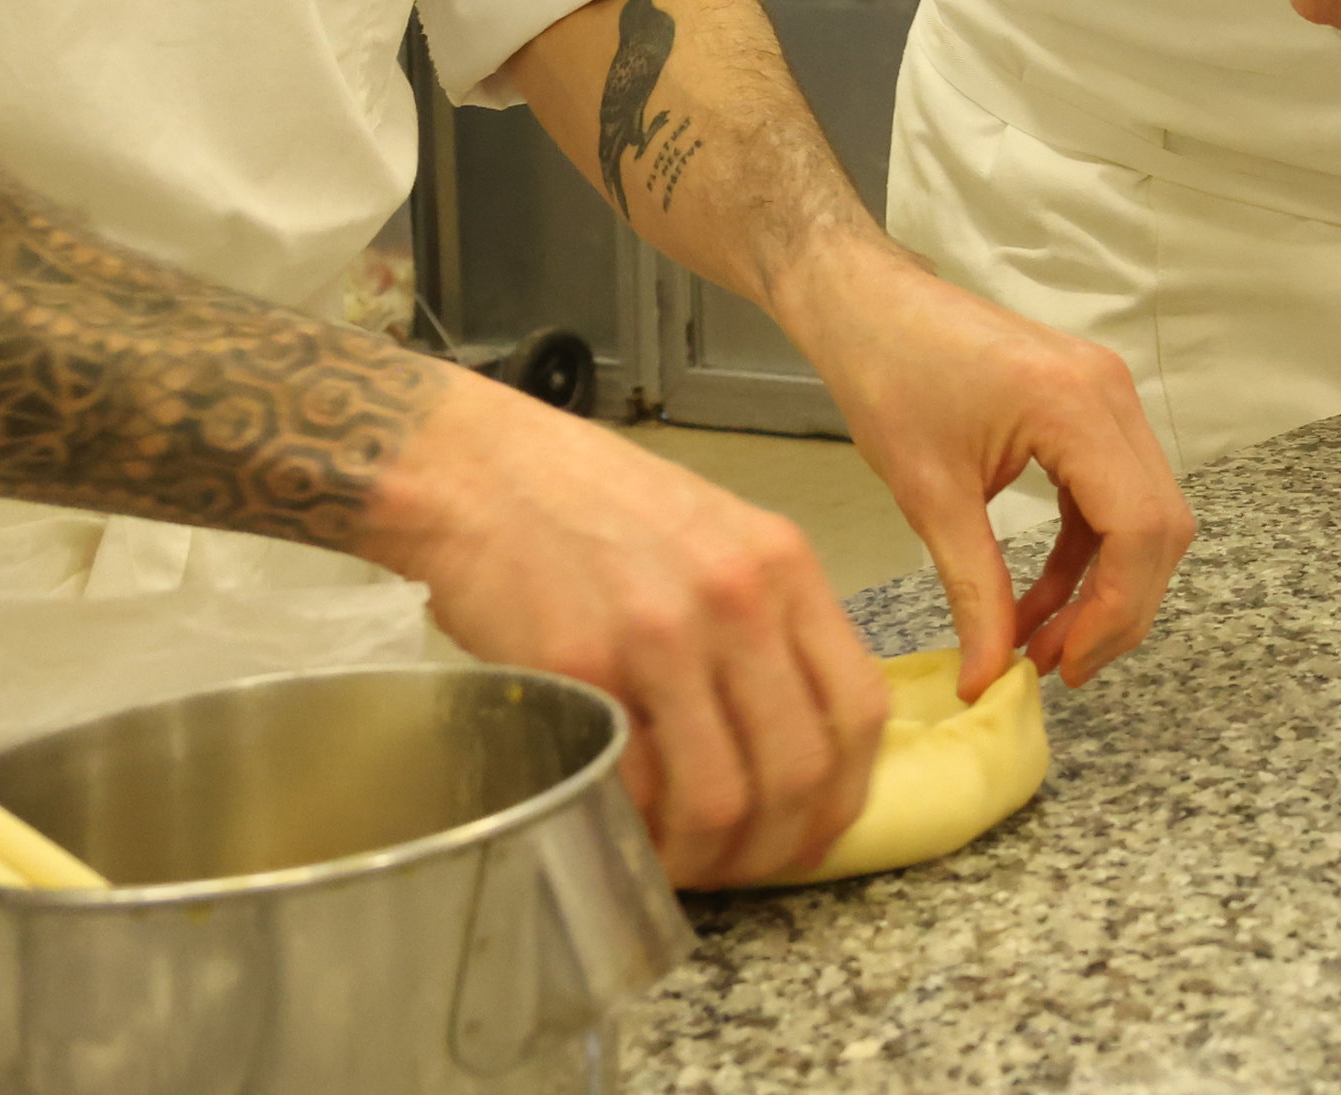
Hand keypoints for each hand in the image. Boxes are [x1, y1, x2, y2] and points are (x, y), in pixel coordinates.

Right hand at [356, 367, 896, 885]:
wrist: (480, 471)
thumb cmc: (594, 505)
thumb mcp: (717, 536)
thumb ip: (767, 623)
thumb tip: (797, 738)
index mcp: (782, 564)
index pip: (859, 707)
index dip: (845, 794)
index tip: (816, 833)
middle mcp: (736, 598)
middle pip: (799, 766)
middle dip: (776, 846)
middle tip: (740, 868)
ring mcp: (660, 633)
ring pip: (723, 794)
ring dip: (706, 855)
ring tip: (677, 861)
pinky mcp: (581, 665)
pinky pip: (634, 784)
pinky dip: (636, 829)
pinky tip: (624, 829)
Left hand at [778, 248, 1197, 697]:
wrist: (870, 306)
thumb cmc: (889, 376)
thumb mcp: (928, 496)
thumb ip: (974, 590)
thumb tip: (989, 679)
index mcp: (1075, 405)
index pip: (1139, 527)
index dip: (1115, 611)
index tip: (1066, 667)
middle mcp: (1111, 393)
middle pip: (1159, 526)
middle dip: (1118, 608)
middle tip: (1058, 665)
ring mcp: (1108, 395)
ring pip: (1145, 514)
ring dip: (1104, 586)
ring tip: (1041, 641)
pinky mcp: (1092, 405)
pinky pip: (1113, 494)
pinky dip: (1086, 552)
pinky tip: (1040, 596)